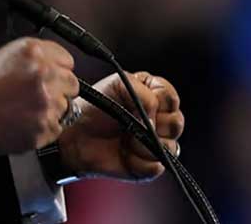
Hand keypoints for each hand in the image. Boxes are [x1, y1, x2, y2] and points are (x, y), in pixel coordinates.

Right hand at [0, 37, 79, 161]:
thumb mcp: (6, 55)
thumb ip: (36, 56)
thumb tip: (58, 63)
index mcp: (34, 53)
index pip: (67, 60)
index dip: (57, 70)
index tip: (49, 77)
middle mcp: (44, 74)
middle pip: (72, 83)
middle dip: (59, 89)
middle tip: (37, 96)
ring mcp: (48, 102)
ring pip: (66, 107)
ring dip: (51, 109)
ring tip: (26, 110)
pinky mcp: (47, 126)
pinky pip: (58, 127)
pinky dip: (44, 127)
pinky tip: (25, 122)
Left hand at [57, 71, 184, 181]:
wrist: (74, 134)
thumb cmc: (93, 107)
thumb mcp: (116, 85)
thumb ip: (142, 93)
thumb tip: (154, 116)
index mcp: (153, 95)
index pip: (171, 98)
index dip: (160, 102)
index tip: (143, 104)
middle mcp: (158, 119)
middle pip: (176, 123)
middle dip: (154, 124)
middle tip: (132, 122)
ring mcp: (155, 144)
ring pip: (170, 146)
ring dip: (143, 143)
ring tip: (124, 139)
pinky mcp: (148, 165)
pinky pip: (156, 166)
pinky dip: (138, 161)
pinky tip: (124, 154)